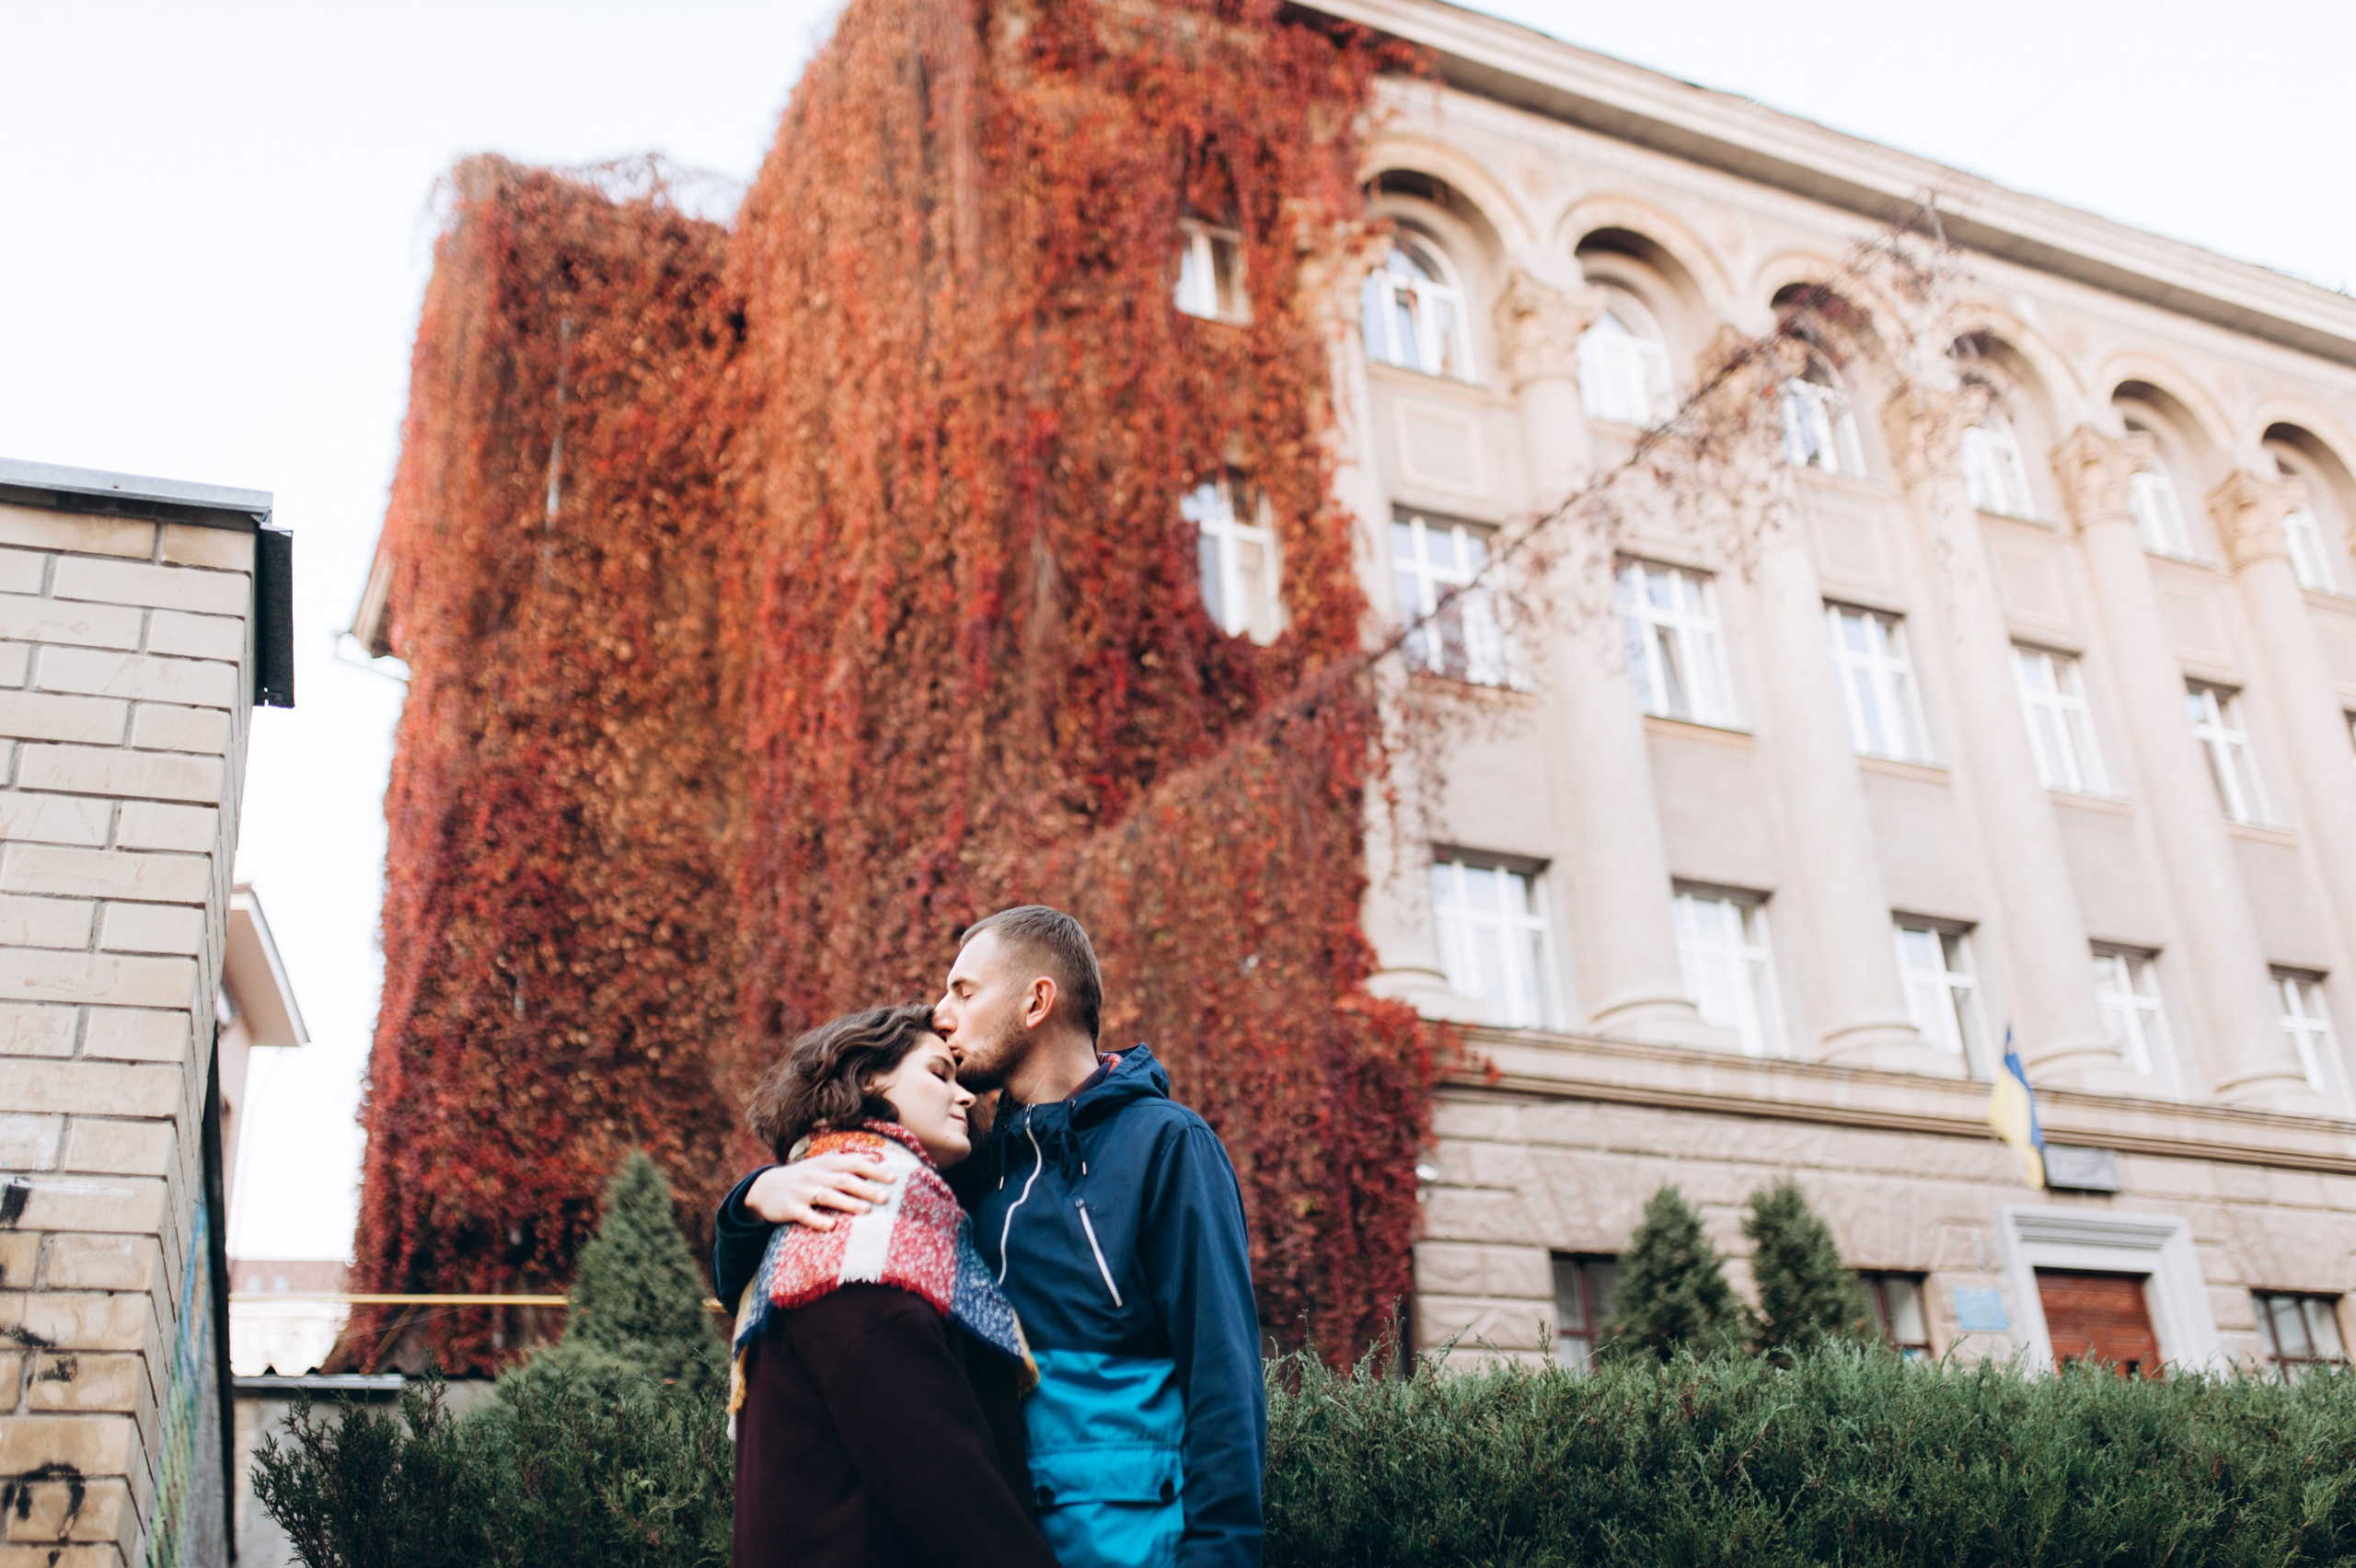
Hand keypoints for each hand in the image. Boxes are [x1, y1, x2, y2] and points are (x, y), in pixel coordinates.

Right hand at [745, 1149, 893, 1229]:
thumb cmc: (804, 1177)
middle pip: (844, 1180)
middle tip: (885, 1198)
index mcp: (826, 1163)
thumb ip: (848, 1162)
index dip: (874, 1171)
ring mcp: (802, 1191)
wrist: (765, 1188)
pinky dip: (818, 1220)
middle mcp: (815, 1174)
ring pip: (827, 1195)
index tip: (893, 1179)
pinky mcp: (790, 1208)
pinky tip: (832, 1226)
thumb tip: (877, 1159)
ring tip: (866, 1211)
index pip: (854, 1164)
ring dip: (847, 1203)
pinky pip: (805, 1214)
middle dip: (866, 1188)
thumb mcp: (823, 1165)